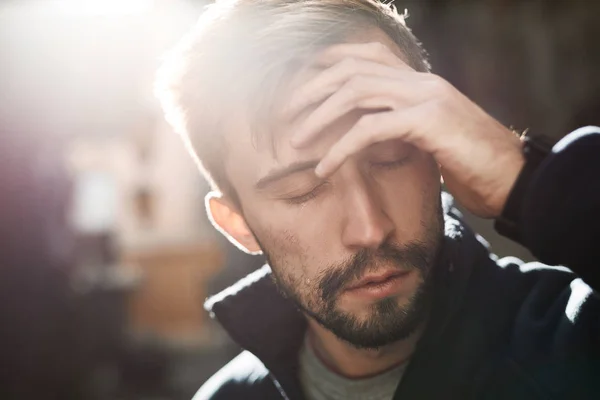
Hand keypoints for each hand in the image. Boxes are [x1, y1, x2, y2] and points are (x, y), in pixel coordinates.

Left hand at [285, 42, 524, 218]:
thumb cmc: (471, 164)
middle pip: (352, 68)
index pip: (364, 56)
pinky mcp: (429, 122)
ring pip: (356, 91)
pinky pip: (371, 129)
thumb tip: (369, 134)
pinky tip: (323, 168)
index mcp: (419, 81)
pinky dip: (341, 148)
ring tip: (293, 143)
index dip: (326, 66)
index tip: (298, 88)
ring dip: (318, 116)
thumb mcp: (430, 139)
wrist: (515, 178)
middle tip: (283, 115)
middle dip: (311, 89)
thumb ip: (400, 127)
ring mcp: (426, 97)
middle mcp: (420, 81)